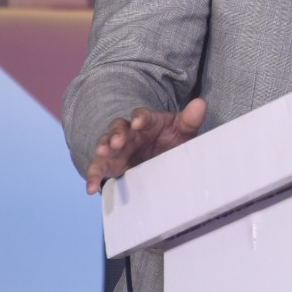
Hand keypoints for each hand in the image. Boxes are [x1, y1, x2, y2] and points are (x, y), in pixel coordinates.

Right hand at [85, 97, 206, 194]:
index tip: (140, 122)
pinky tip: (90, 187)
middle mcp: (130, 133)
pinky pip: (99, 168)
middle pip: (118, 128)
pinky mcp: (111, 165)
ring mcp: (118, 149)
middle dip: (116, 133)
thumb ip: (190, 120)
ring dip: (102, 149)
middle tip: (117, 141)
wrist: (164, 163)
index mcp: (148, 122)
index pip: (142, 115)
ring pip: (105, 145)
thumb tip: (200, 104)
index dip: (140, 118)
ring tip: (101, 154)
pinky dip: (93, 176)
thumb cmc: (172, 142)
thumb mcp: (183, 132)